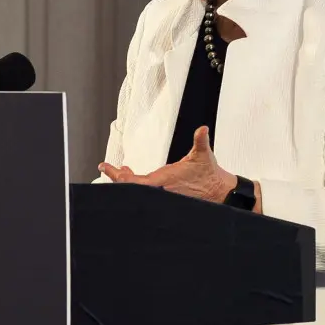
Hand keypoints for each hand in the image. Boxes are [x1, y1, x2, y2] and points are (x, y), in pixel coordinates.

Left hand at [98, 126, 236, 202]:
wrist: (219, 192)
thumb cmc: (210, 174)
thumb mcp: (203, 154)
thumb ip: (201, 140)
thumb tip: (202, 129)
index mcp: (163, 180)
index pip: (133, 182)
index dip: (117, 176)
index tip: (105, 166)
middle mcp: (160, 190)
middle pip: (131, 187)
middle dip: (119, 177)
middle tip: (110, 168)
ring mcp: (163, 194)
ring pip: (138, 189)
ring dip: (128, 180)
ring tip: (122, 170)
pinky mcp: (166, 195)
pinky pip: (145, 191)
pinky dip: (136, 183)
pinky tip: (133, 174)